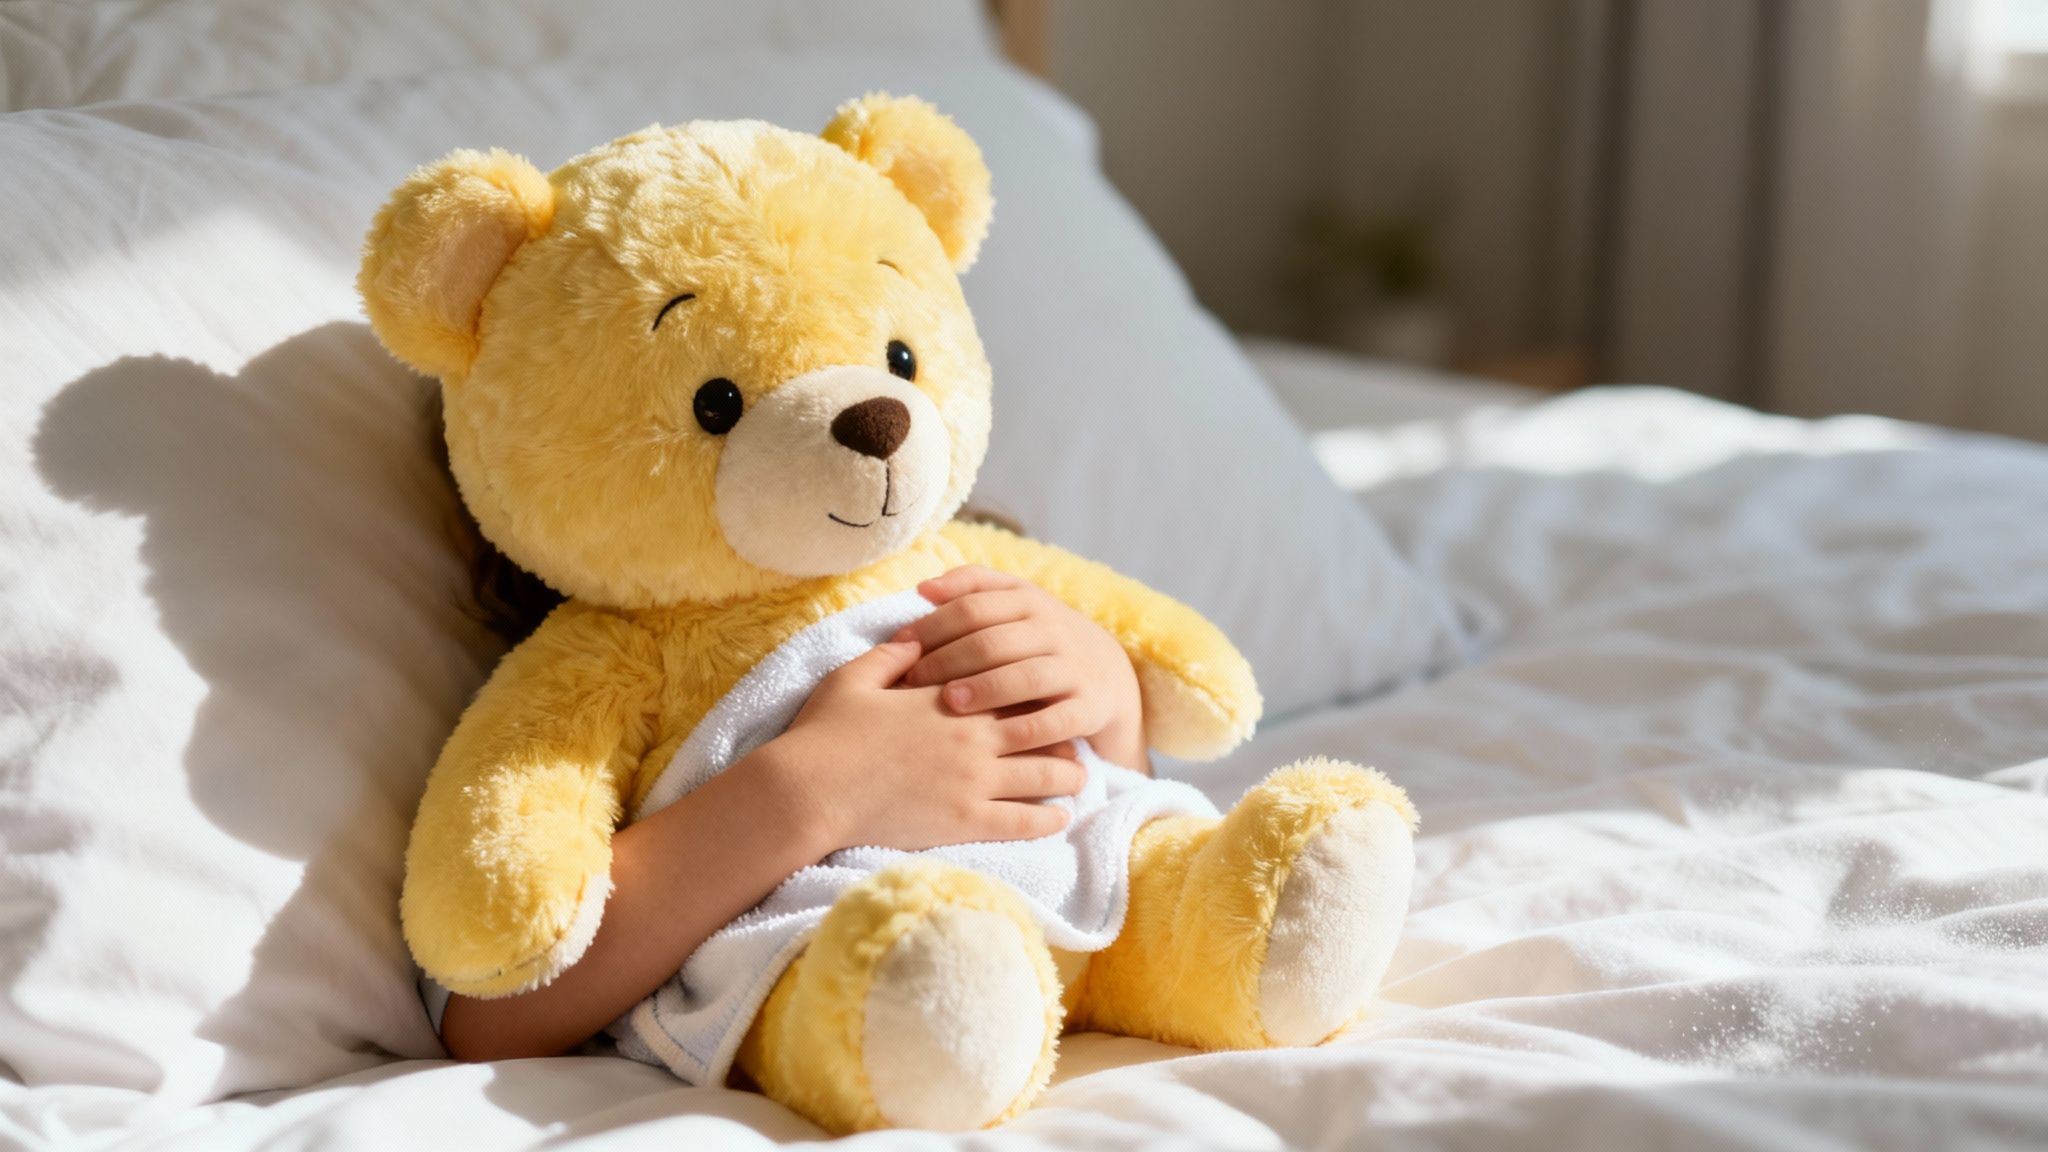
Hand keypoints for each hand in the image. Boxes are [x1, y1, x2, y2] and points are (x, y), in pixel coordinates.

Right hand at [751, 638, 1087, 853]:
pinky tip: (1059, 818)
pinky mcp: (965, 821)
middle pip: (1041, 727)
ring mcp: (973, 780)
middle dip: (1063, 732)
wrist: (809, 791)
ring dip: (1067, 776)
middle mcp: (971, 735)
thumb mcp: (854, 677)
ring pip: (1044, 775)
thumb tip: (914, 633)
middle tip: (1075, 737)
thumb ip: (891, 654)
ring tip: (1078, 779)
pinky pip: (1024, 821)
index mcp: (948, 697)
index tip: (1048, 692)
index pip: (1010, 684)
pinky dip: (1048, 818)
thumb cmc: (825, 733)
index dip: (1034, 688)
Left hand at [893, 566, 1147, 771]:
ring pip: (1024, 676)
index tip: (898, 649)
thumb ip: (972, 587)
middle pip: (991, 641)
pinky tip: (994, 741)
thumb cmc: (1042, 641)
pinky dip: (1025, 731)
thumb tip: (923, 587)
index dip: (931, 627)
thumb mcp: (1017, 603)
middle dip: (946, 661)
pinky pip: (1056, 720)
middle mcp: (1053, 630)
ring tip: (947, 702)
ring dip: (983, 689)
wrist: (1110, 676)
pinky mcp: (1090, 707)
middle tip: (910, 682)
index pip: (971, 608)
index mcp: (1028, 601)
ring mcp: (1073, 668)